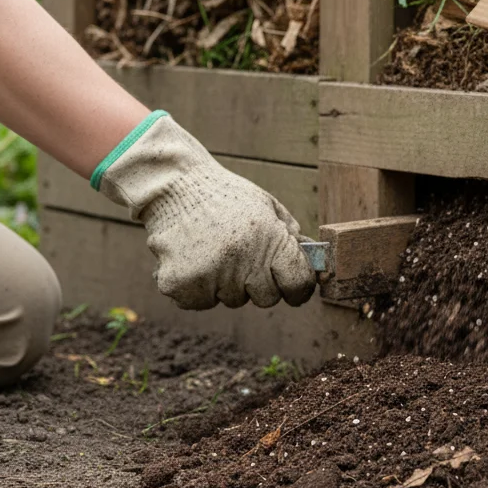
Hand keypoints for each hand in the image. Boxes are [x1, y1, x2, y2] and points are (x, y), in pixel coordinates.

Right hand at [93, 112, 316, 309]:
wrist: (174, 185)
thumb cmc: (225, 196)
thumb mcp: (267, 206)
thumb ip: (290, 235)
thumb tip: (312, 262)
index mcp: (269, 238)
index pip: (298, 283)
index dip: (299, 288)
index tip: (294, 289)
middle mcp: (242, 259)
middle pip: (266, 298)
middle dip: (260, 284)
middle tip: (243, 259)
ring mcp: (210, 275)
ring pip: (232, 300)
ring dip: (227, 284)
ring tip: (213, 251)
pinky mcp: (180, 284)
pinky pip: (201, 302)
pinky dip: (198, 288)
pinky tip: (193, 260)